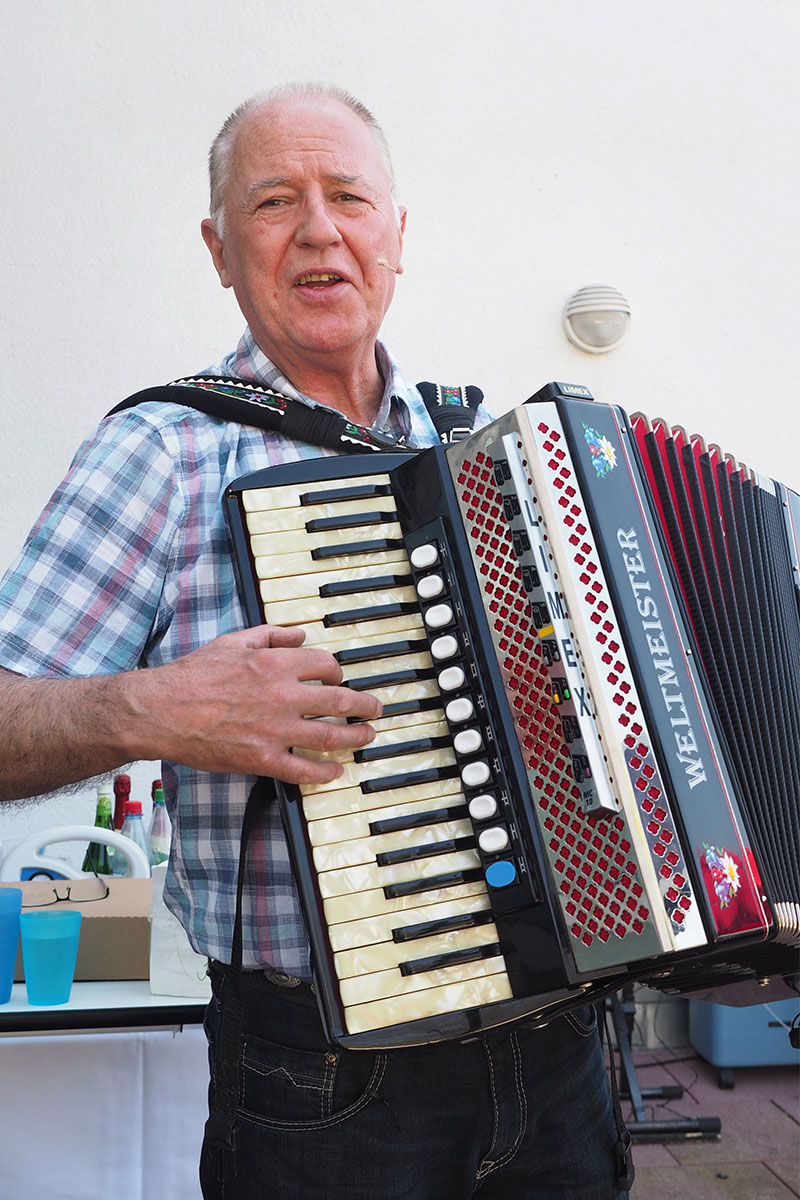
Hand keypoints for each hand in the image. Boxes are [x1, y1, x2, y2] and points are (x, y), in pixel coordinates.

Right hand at [123, 625, 381, 785]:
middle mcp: (283, 696)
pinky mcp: (263, 760)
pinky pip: (304, 769)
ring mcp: (276, 731)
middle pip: (341, 701)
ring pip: (331, 735)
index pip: (327, 665)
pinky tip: (336, 769)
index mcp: (277, 664)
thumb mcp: (234, 641)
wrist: (163, 710)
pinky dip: (325, 771)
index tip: (340, 678)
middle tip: (374, 708)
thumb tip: (300, 634)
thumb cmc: (194, 676)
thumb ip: (271, 635)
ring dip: (355, 737)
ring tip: (366, 735)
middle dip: (365, 705)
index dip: (339, 671)